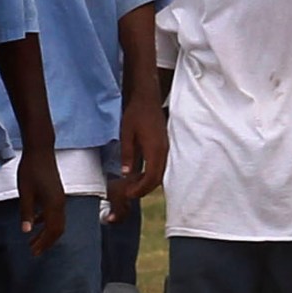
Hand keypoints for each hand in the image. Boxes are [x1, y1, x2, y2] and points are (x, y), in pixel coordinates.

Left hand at [16, 147, 68, 255]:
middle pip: (57, 229)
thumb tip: (26, 231)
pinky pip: (54, 213)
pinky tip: (35, 222)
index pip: (52, 230)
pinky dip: (46, 221)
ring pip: (57, 222)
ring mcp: (59, 198)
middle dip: (46, 242)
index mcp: (53, 204)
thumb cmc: (31, 169)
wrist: (40, 150)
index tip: (34, 252)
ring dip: (46, 233)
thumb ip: (26, 212)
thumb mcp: (25, 192)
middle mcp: (60, 203)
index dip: (43, 243)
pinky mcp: (56, 193)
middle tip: (34, 251)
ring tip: (33, 241)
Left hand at [110, 93, 166, 219]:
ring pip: (159, 173)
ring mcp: (165, 149)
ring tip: (132, 186)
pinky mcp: (164, 146)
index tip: (128, 194)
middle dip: (144, 189)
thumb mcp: (126, 134)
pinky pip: (160, 166)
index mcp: (155, 149)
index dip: (140, 189)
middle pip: (157, 179)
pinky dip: (150, 174)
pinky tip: (139, 174)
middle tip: (129, 194)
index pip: (151, 178)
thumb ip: (128, 154)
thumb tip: (126, 174)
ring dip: (147, 183)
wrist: (147, 98)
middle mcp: (163, 151)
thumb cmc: (135, 113)